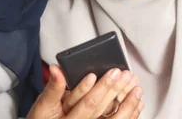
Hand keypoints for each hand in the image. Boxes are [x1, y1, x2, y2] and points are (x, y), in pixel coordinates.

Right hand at [27, 65, 143, 118]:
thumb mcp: (43, 106)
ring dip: (128, 102)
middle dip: (115, 90)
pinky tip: (137, 102)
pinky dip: (131, 113)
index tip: (98, 74)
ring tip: (135, 87)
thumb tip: (56, 69)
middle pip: (103, 109)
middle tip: (124, 74)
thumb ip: (52, 89)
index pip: (86, 104)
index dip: (94, 89)